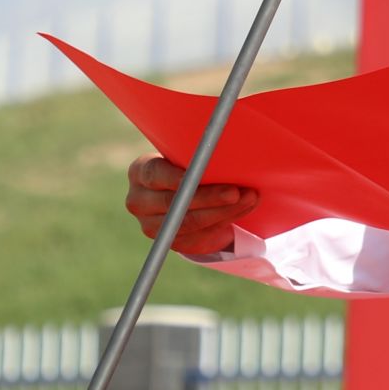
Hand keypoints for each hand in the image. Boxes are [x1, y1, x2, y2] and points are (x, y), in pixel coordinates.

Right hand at [124, 153, 258, 255]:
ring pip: (188, 224)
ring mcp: (152, 225)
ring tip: (248, 199)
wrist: (181, 191)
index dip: (176, 177)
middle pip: (173, 204)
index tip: (199, 175)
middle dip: (209, 198)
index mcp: (141, 172)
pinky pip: (197, 239)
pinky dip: (221, 227)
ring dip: (223, 213)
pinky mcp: (170, 242)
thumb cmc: (188, 165)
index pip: (154, 174)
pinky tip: (239, 214)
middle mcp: (140, 201)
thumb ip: (198, 155)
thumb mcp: (186, 155)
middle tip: (237, 192)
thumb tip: (225, 147)